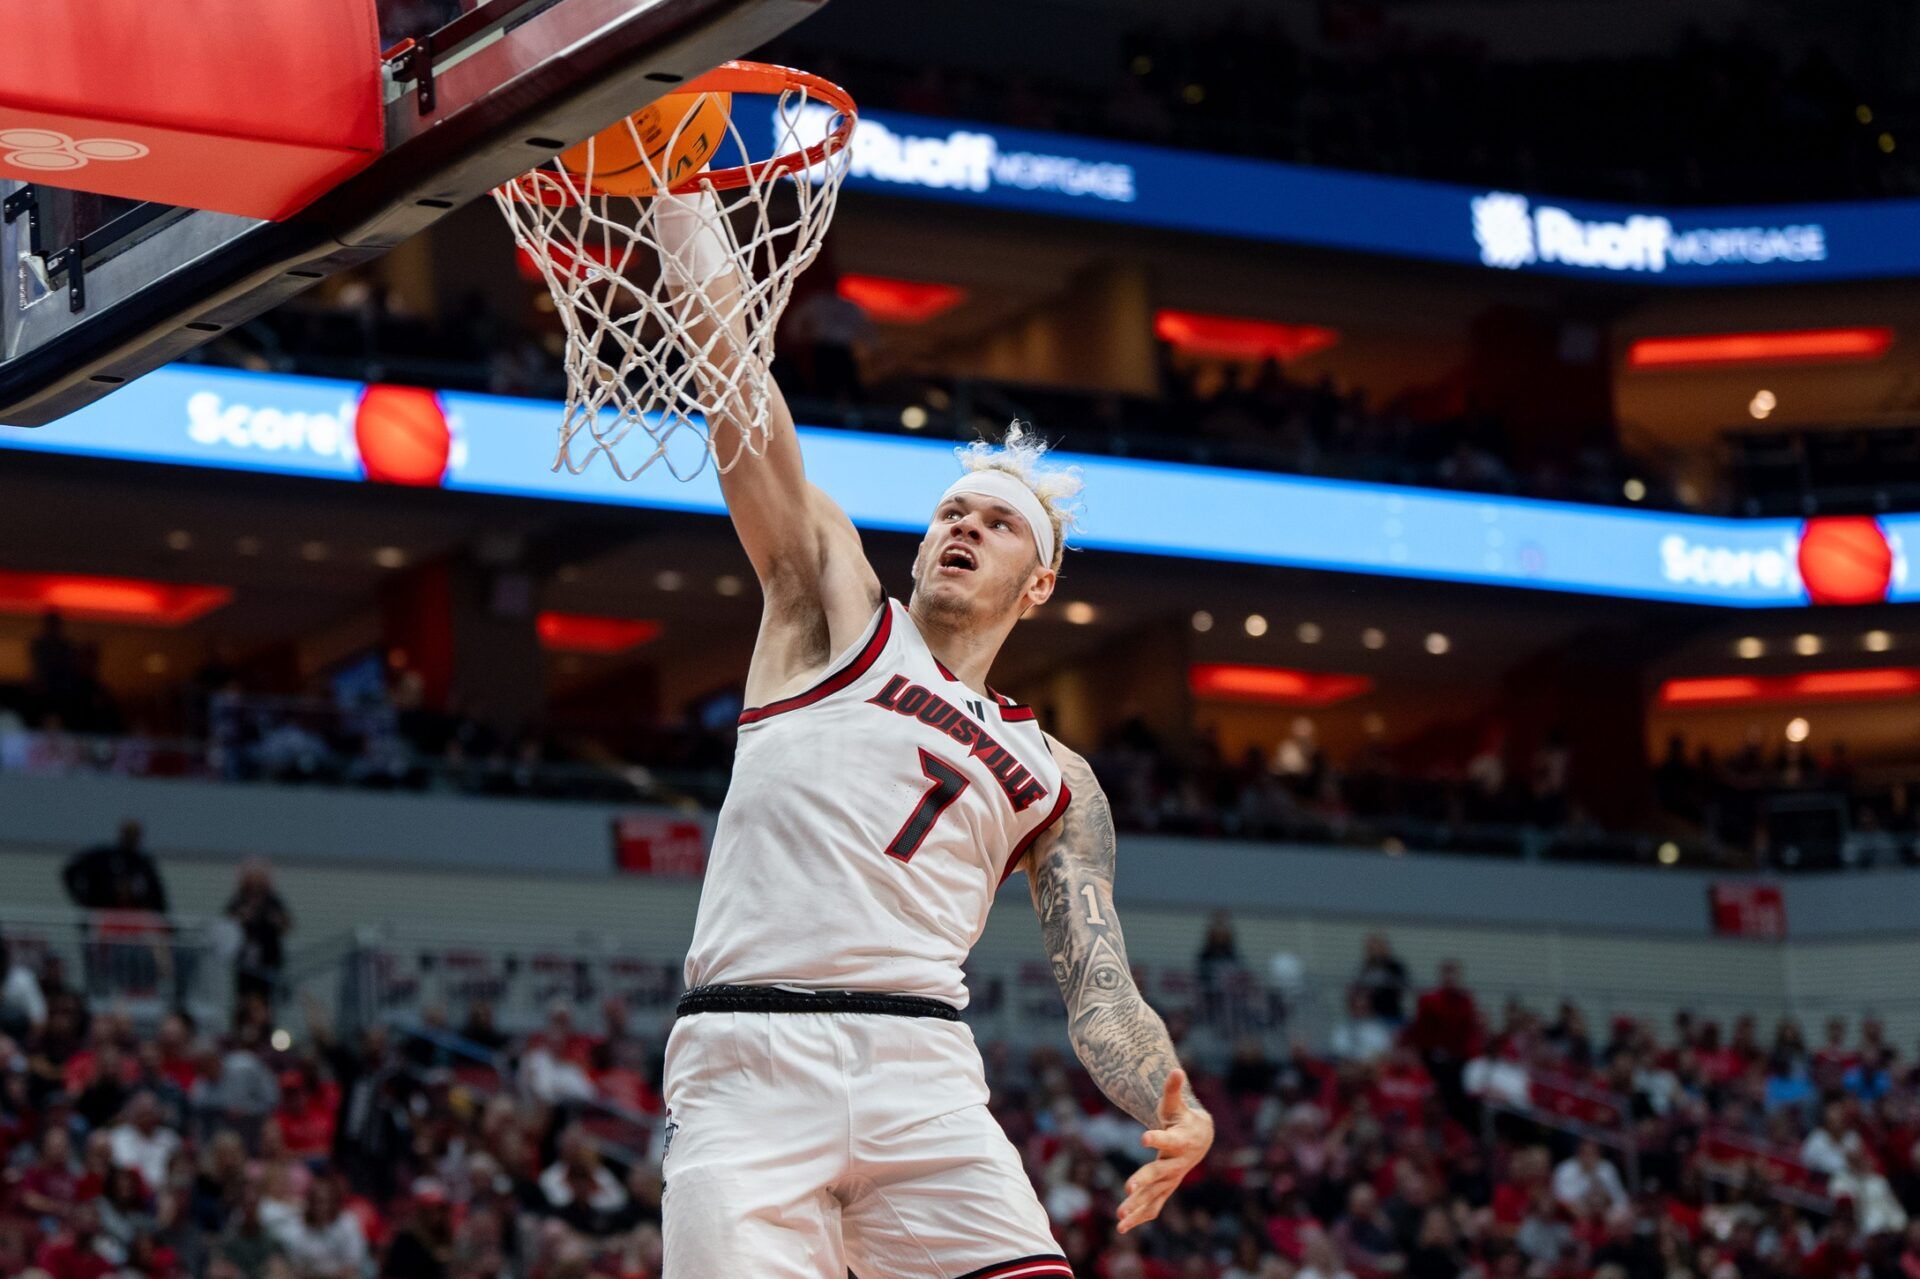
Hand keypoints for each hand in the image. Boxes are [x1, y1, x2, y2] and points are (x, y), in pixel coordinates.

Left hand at [1118, 1069, 1213, 1233]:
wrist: (1200, 1138)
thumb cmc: (1183, 1117)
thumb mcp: (1176, 1104)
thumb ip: (1173, 1090)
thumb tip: (1175, 1069)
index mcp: (1180, 1141)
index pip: (1168, 1139)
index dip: (1157, 1137)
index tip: (1143, 1136)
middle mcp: (1177, 1163)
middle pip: (1159, 1173)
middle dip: (1144, 1180)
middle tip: (1128, 1186)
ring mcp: (1172, 1179)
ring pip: (1155, 1195)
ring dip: (1137, 1206)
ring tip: (1119, 1217)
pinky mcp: (1166, 1188)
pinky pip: (1153, 1206)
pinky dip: (1139, 1216)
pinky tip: (1122, 1227)